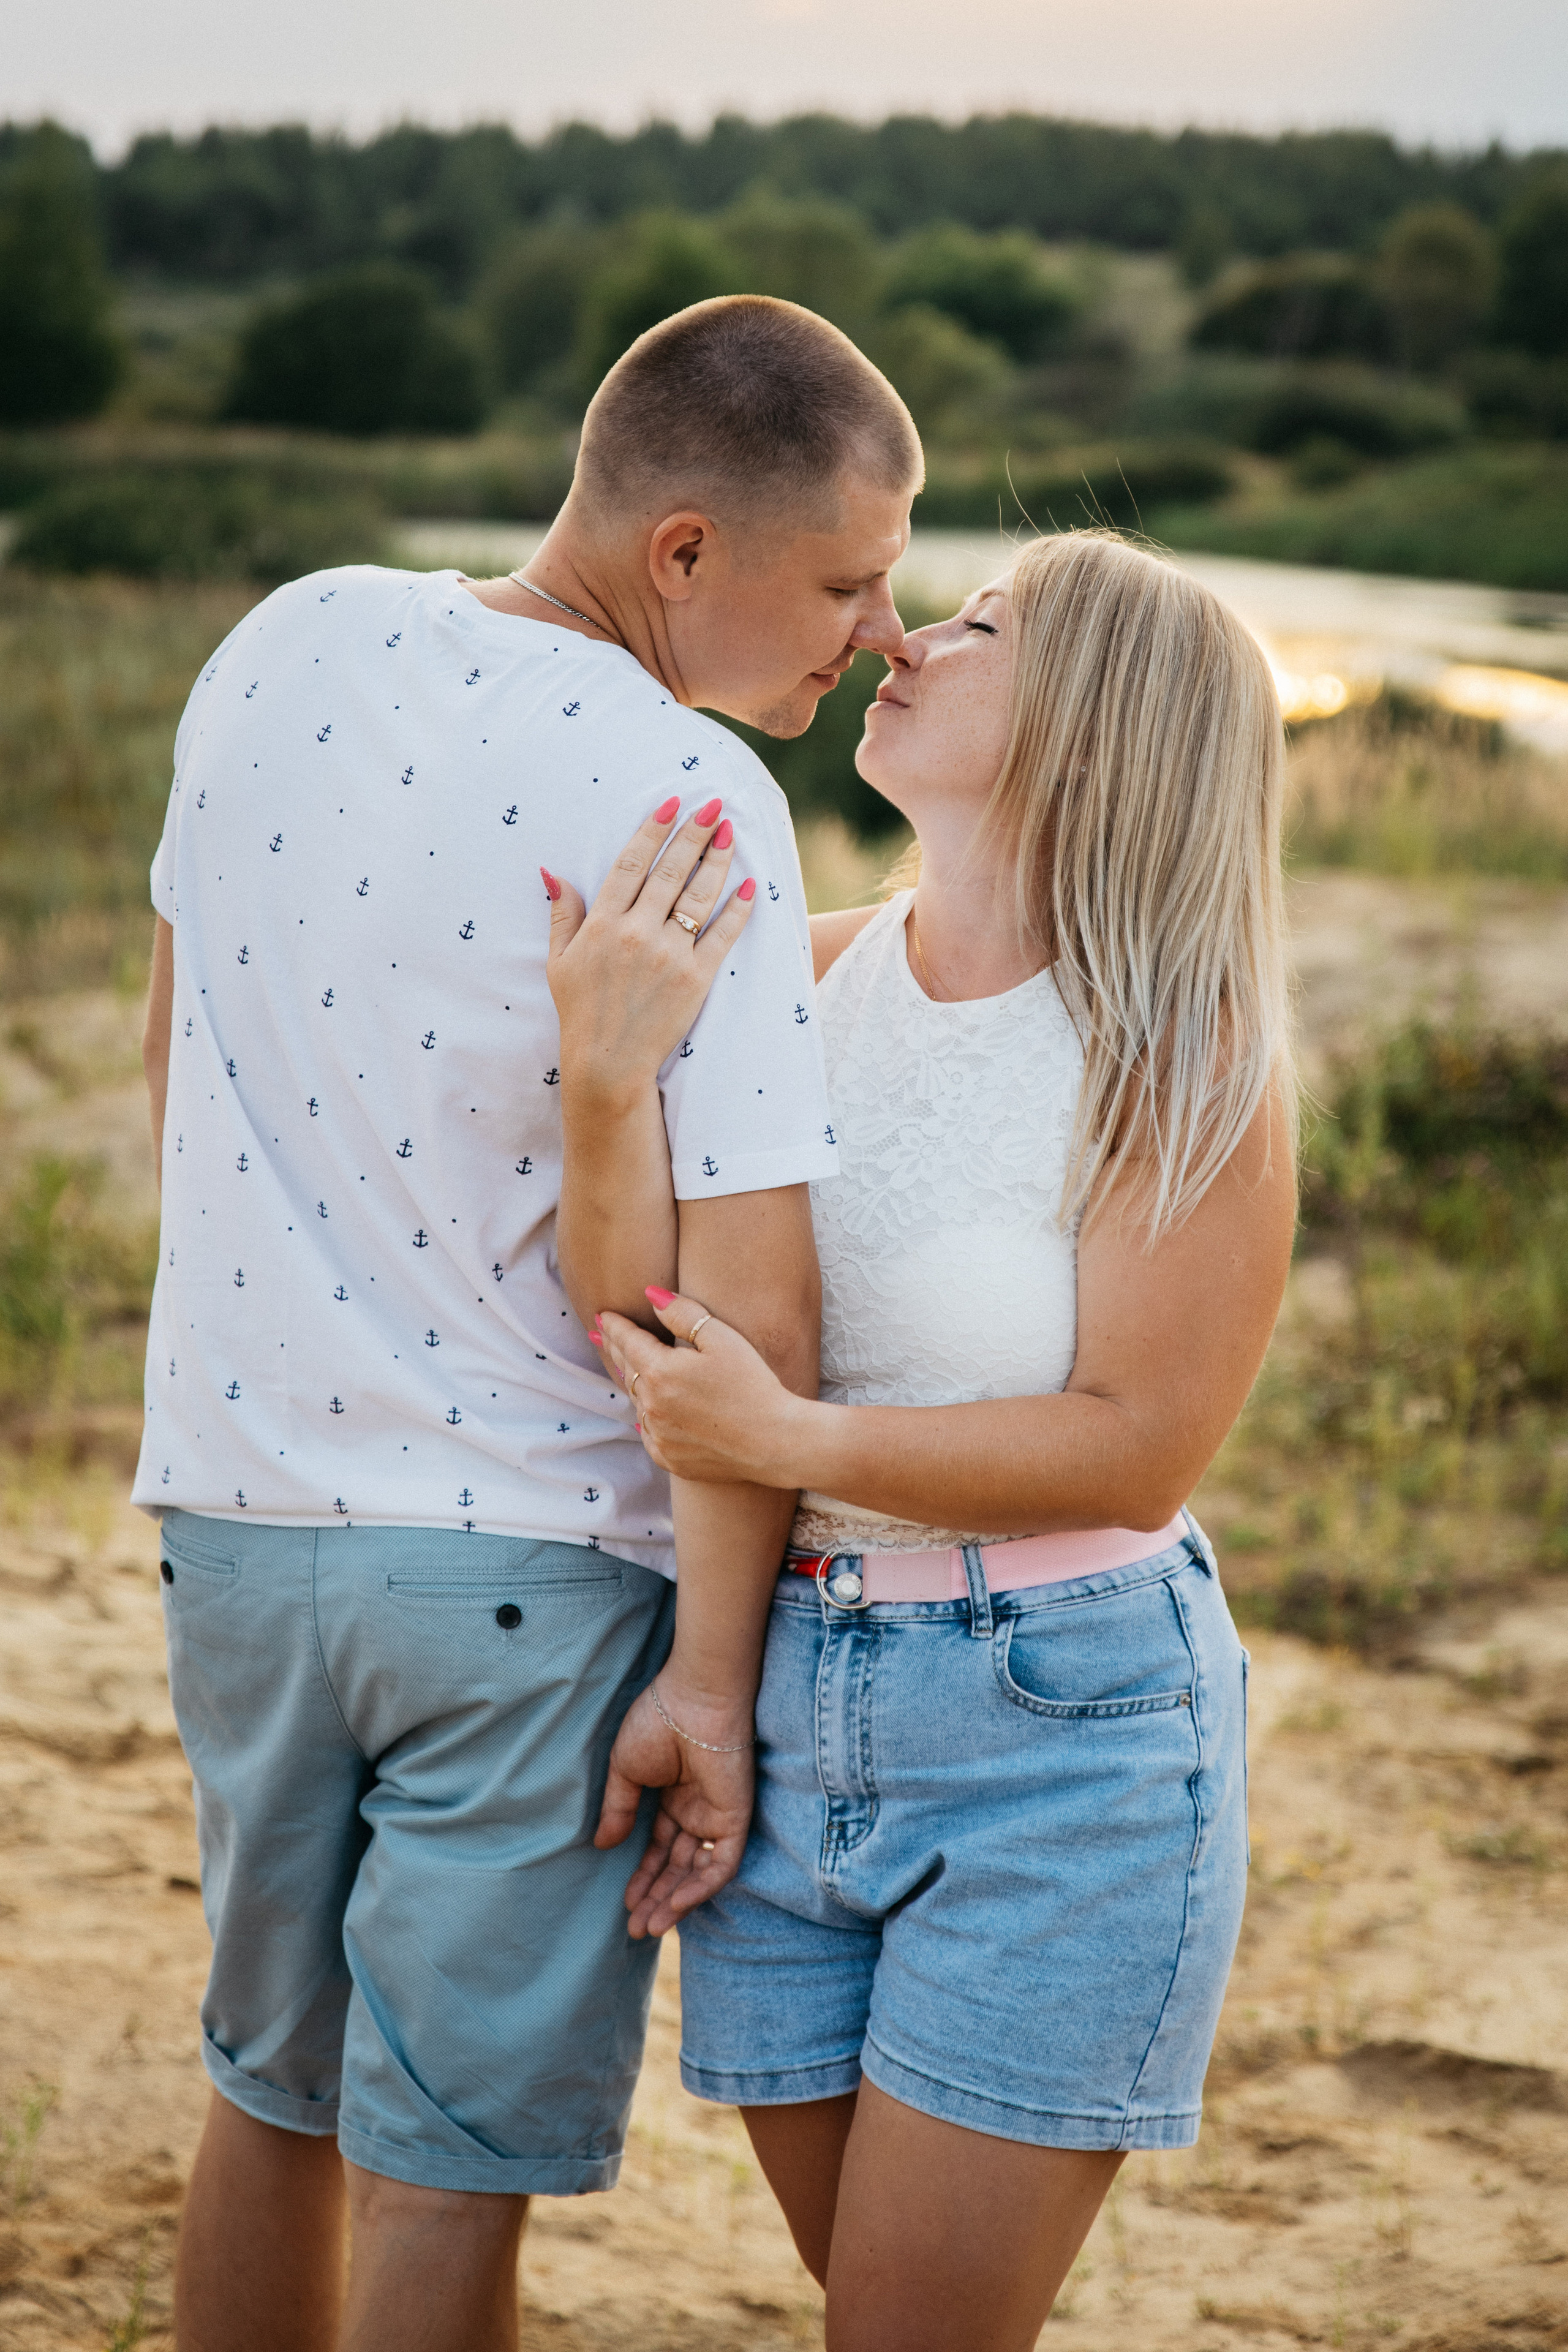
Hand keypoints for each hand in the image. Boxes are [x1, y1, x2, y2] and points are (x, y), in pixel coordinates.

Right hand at [543, 798, 755, 1109]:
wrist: (607, 1063)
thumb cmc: (581, 1011)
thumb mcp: (558, 960)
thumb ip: (562, 913)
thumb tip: (552, 872)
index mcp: (602, 923)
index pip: (630, 864)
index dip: (652, 830)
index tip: (671, 803)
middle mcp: (636, 932)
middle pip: (670, 870)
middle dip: (694, 833)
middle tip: (715, 805)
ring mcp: (668, 955)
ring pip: (698, 896)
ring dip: (718, 861)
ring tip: (732, 833)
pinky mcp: (695, 978)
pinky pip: (722, 937)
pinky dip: (738, 911)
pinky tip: (750, 888)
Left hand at [593, 1288, 809, 1486]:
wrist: (775, 1442)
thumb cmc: (753, 1385)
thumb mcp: (722, 1338)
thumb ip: (683, 1313)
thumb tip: (650, 1295)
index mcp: (660, 1371)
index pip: (628, 1341)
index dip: (615, 1326)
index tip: (604, 1316)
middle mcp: (651, 1405)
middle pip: (625, 1369)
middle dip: (612, 1347)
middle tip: (600, 1334)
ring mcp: (658, 1435)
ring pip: (635, 1401)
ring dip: (628, 1380)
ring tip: (622, 1366)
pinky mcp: (669, 1458)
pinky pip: (648, 1433)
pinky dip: (644, 1417)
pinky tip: (643, 1413)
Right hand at [594, 1679, 755, 1936]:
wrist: (692, 1699)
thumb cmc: (657, 1722)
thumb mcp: (625, 1770)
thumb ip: (619, 1810)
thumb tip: (603, 1846)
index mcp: (673, 1797)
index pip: (660, 1849)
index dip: (643, 1877)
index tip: (625, 1905)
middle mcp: (696, 1810)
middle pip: (677, 1866)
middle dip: (656, 1898)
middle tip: (635, 1929)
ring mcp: (716, 1815)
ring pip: (698, 1871)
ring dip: (675, 1901)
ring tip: (650, 1926)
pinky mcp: (735, 1818)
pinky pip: (722, 1864)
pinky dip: (700, 1887)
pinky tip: (676, 1905)